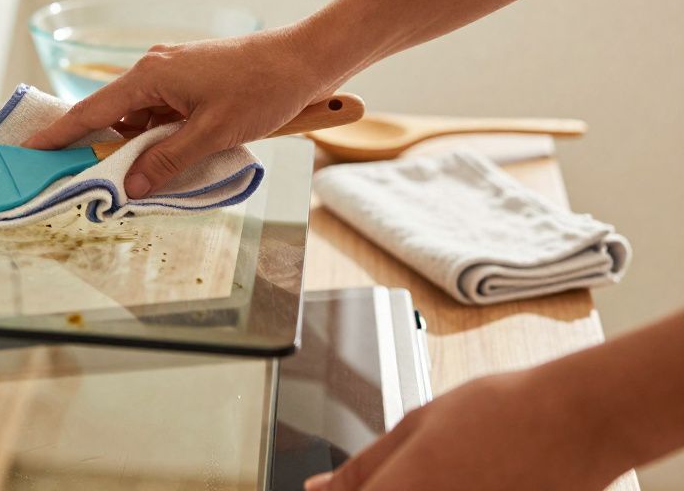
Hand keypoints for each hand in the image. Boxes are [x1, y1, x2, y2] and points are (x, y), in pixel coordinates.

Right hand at [24, 26, 335, 197]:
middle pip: (112, 116)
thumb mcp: (212, 133)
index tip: (29, 150)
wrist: (306, 59)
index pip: (90, 111)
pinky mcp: (190, 81)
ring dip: (138, 146)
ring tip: (139, 178)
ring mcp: (172, 74)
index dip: (58, 134)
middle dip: (101, 149)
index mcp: (150, 74)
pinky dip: (159, 137)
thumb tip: (129, 186)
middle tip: (84, 180)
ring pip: (139, 118)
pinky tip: (169, 159)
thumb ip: (167, 160)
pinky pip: (160, 113)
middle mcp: (154, 69)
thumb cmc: (262, 89)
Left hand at [304, 369, 624, 490]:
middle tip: (413, 473)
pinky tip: (471, 479)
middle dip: (385, 490)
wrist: (578, 422)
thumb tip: (318, 489)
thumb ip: (363, 467)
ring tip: (453, 469)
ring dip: (417, 489)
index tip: (348, 487)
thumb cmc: (501, 412)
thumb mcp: (417, 425)